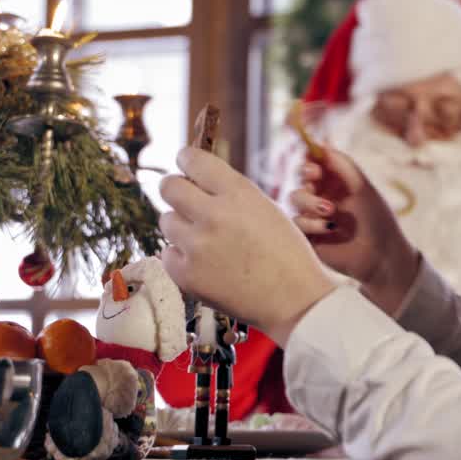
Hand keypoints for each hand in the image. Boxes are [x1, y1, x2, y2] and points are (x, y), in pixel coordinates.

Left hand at [158, 147, 336, 344]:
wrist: (295, 300)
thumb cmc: (287, 253)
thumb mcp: (266, 208)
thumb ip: (230, 193)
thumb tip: (196, 181)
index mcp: (238, 193)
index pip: (191, 159)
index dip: (186, 160)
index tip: (186, 165)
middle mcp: (214, 215)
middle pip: (168, 187)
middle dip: (176, 190)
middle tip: (186, 201)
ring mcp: (197, 247)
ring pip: (166, 221)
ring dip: (181, 227)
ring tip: (206, 241)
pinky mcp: (187, 276)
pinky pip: (167, 254)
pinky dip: (181, 257)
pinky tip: (204, 263)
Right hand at [287, 146, 419, 313]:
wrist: (380, 256)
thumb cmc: (377, 220)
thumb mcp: (362, 186)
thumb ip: (342, 164)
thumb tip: (321, 144)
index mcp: (336, 182)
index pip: (315, 162)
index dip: (310, 157)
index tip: (314, 157)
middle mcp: (323, 196)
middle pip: (300, 176)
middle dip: (306, 175)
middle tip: (315, 177)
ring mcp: (313, 216)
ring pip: (295, 198)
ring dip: (311, 201)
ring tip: (331, 211)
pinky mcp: (307, 236)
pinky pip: (296, 222)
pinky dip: (311, 222)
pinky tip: (329, 227)